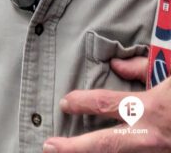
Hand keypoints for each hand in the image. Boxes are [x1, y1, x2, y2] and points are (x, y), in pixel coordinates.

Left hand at [42, 59, 170, 151]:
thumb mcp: (169, 70)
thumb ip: (141, 68)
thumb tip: (116, 65)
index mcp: (149, 107)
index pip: (105, 104)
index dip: (81, 103)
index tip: (64, 103)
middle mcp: (150, 134)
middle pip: (106, 144)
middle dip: (75, 148)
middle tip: (50, 147)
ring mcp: (157, 151)